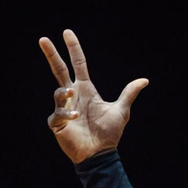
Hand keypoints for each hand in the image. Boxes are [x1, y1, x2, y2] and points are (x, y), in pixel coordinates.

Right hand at [39, 30, 148, 163]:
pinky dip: (67, 113)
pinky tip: (77, 117)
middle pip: (59, 70)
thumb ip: (129, 94)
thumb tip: (144, 80)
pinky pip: (58, 114)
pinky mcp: (58, 123)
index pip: (78, 64)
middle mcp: (73, 95)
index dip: (73, 48)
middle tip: (43, 39)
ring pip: (58, 92)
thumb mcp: (121, 110)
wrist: (100, 154)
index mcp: (86, 89)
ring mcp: (64, 108)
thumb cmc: (108, 133)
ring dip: (64, 91)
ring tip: (71, 91)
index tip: (67, 32)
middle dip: (51, 55)